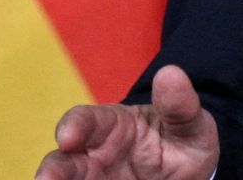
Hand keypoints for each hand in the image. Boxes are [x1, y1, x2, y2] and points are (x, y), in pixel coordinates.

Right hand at [36, 65, 219, 179]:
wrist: (188, 173)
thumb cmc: (183, 140)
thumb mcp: (191, 124)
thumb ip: (180, 105)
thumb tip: (171, 73)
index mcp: (111, 125)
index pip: (84, 120)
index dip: (73, 126)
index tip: (68, 137)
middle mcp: (93, 156)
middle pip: (62, 162)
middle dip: (52, 171)